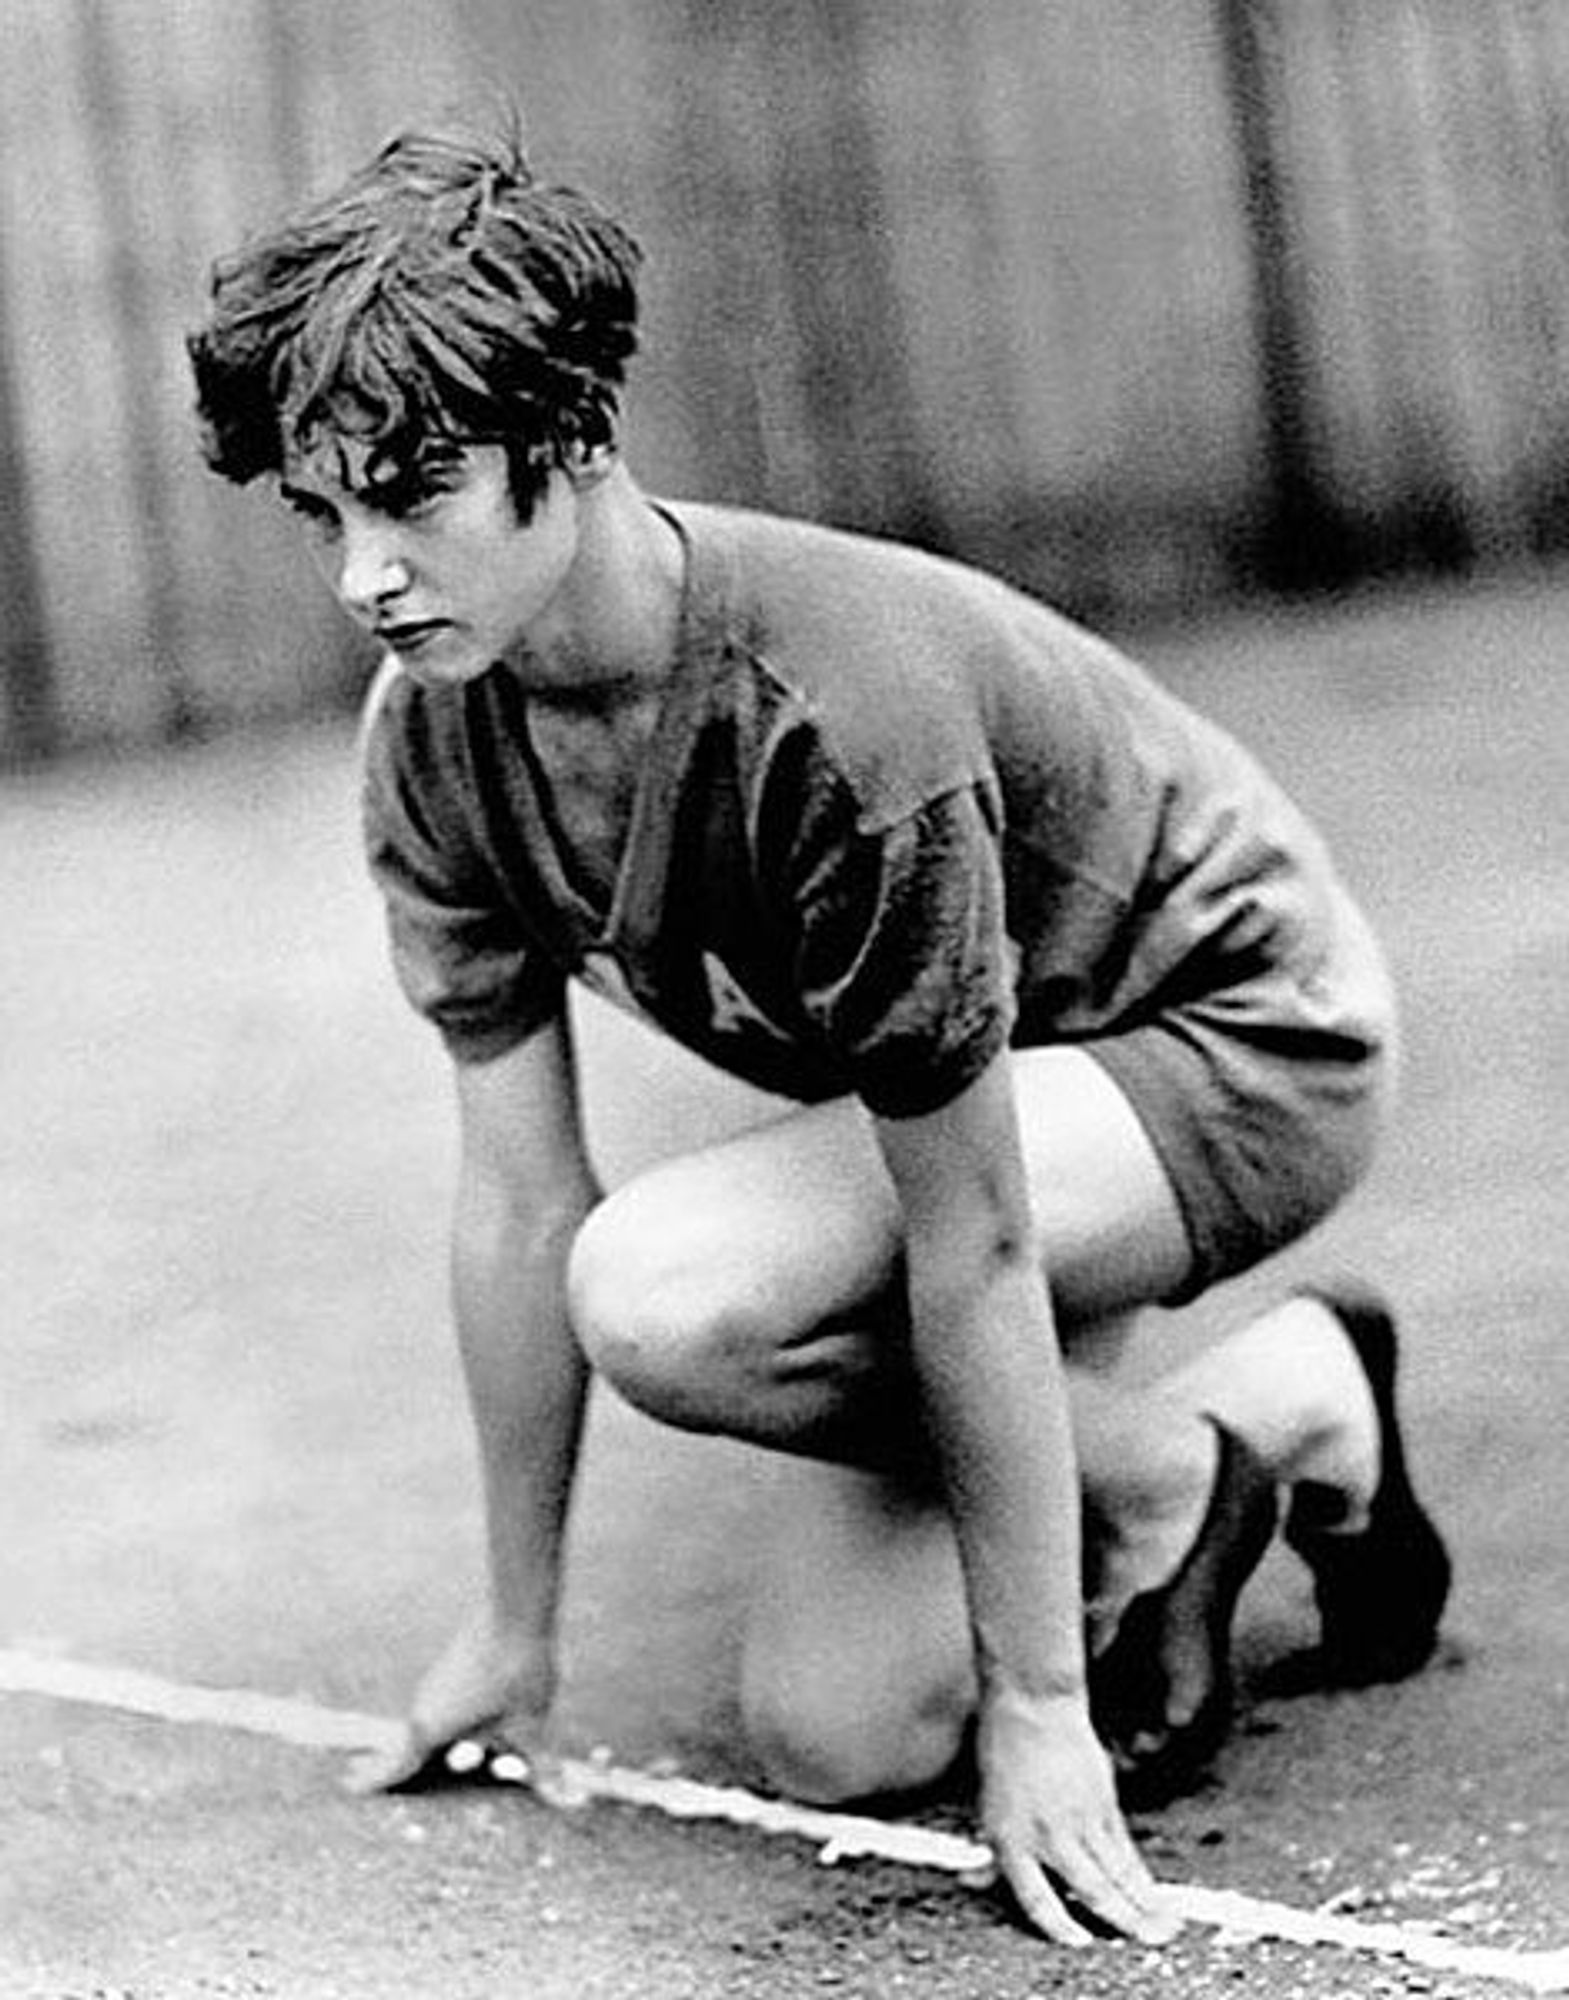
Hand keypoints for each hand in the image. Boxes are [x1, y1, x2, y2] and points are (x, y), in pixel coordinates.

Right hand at [344, 1606, 557, 1793]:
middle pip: (411, 1746)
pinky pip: (446, 1704)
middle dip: (403, 1766)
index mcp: (429, 1729)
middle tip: (367, 1775)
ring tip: (451, 1760)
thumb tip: (562, 1797)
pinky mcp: (452, 1666)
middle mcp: (423, 1706)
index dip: (371, 1779)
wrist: (515, 1610)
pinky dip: (453, 1722)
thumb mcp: (529, 1725)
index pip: (394, 1766)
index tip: (347, 1784)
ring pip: (432, 1723)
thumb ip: (538, 1764)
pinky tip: (480, 1724)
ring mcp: (436, 1683)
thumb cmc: (518, 1672)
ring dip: (439, 1743)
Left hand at [978, 1684, 1181, 1948]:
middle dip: (1122, 1921)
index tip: (1078, 1944)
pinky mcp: (1103, 1801)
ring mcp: (1080, 1817)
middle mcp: (1048, 1833)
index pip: (1035, 1896)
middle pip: (1091, 1889)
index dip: (1058, 1925)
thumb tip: (976, 1881)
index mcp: (1011, 1838)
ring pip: (1117, 1870)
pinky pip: (1124, 1847)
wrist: (1034, 1704)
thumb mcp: (988, 1805)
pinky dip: (1140, 1873)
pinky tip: (1153, 1892)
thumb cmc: (1005, 1754)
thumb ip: (996, 1851)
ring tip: (1164, 1928)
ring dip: (1143, 1903)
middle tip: (1147, 1944)